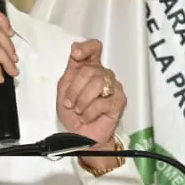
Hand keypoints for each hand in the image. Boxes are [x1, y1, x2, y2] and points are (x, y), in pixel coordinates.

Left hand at [56, 40, 125, 171]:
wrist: (80, 136)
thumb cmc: (73, 113)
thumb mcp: (64, 88)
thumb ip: (71, 68)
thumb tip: (75, 47)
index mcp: (90, 68)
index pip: (94, 48)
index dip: (87, 48)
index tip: (76, 54)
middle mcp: (103, 74)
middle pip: (90, 70)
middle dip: (75, 89)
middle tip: (70, 104)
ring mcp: (113, 87)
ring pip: (97, 84)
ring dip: (82, 101)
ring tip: (79, 111)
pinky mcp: (119, 101)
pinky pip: (102, 102)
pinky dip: (89, 112)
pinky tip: (88, 117)